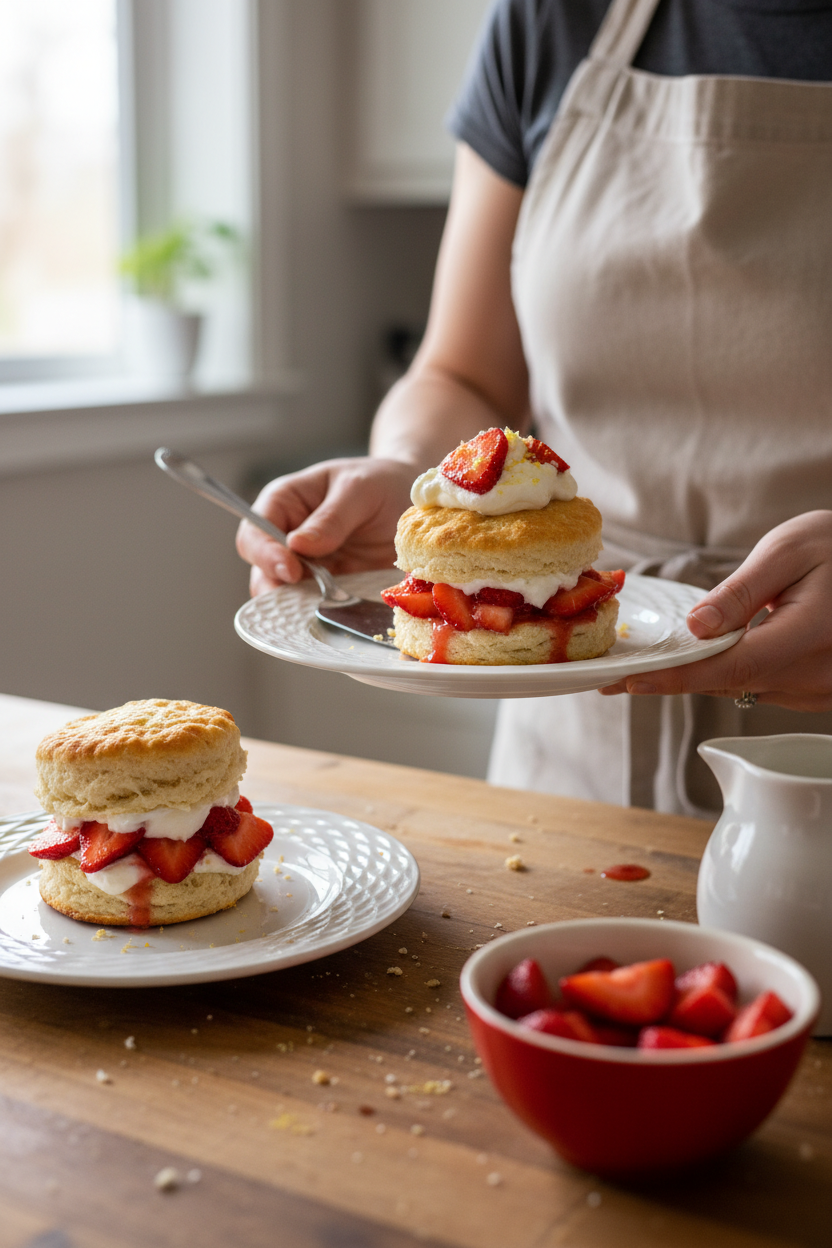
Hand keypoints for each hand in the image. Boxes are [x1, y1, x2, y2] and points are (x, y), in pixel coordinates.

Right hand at [236, 457, 415, 595]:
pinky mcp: (327, 586)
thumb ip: (331, 517)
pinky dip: (320, 612)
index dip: (265, 554)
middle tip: (301, 602)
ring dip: (298, 606)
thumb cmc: (381, 483)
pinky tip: (335, 615)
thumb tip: (298, 545)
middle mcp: (287, 536)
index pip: (255, 532)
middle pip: (262, 569)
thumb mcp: (360, 489)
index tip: (291, 570)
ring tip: (320, 610)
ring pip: (284, 594)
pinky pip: (314, 605)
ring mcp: (306, 565)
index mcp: (284, 503)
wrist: (410, 501)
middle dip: (277, 588)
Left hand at [599, 511, 831, 711]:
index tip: (629, 681)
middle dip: (673, 679)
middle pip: (730, 684)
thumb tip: (697, 627)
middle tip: (615, 678)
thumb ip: (742, 592)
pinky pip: (761, 687)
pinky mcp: (815, 691)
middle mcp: (818, 675)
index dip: (676, 677)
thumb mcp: (789, 551)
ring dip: (699, 677)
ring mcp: (819, 690)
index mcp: (810, 636)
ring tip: (649, 667)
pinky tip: (703, 657)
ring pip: (743, 690)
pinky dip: (729, 674)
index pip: (730, 667)